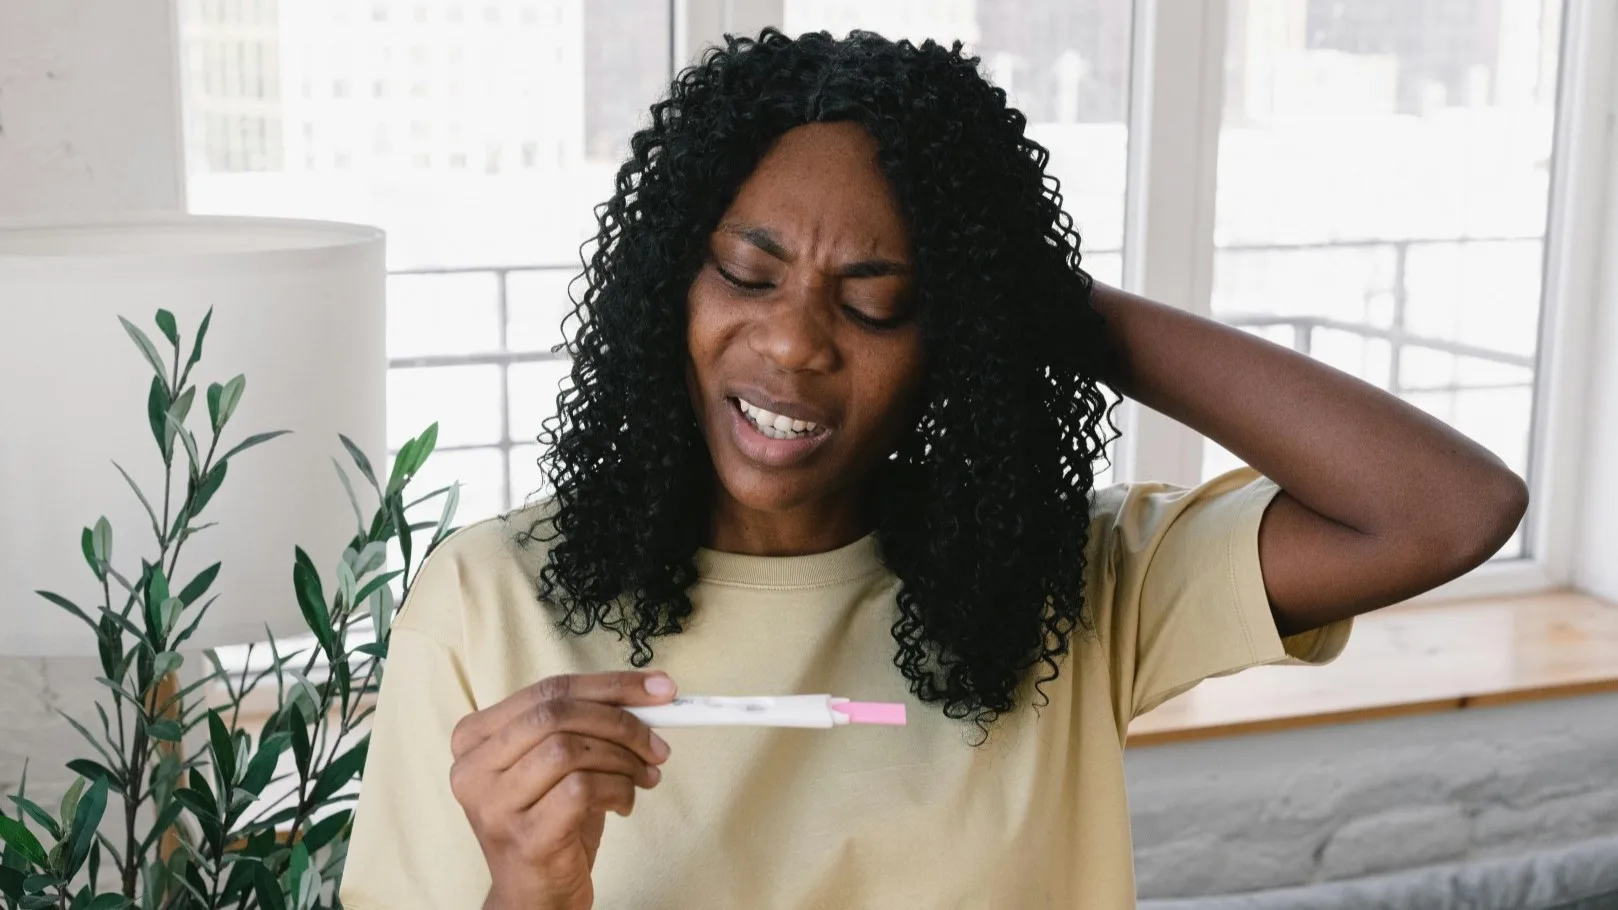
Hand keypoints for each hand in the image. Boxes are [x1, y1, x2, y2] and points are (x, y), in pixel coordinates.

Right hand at [450, 671, 675, 909]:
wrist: (534, 895)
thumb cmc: (550, 821)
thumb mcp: (560, 763)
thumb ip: (589, 723)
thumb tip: (653, 693)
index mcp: (475, 736)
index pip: (549, 690)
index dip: (611, 685)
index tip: (661, 688)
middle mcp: (473, 767)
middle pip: (557, 714)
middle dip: (621, 722)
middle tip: (657, 744)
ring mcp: (493, 804)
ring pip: (568, 749)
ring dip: (622, 760)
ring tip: (642, 777)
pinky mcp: (523, 837)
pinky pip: (581, 790)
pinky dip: (617, 790)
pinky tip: (624, 803)